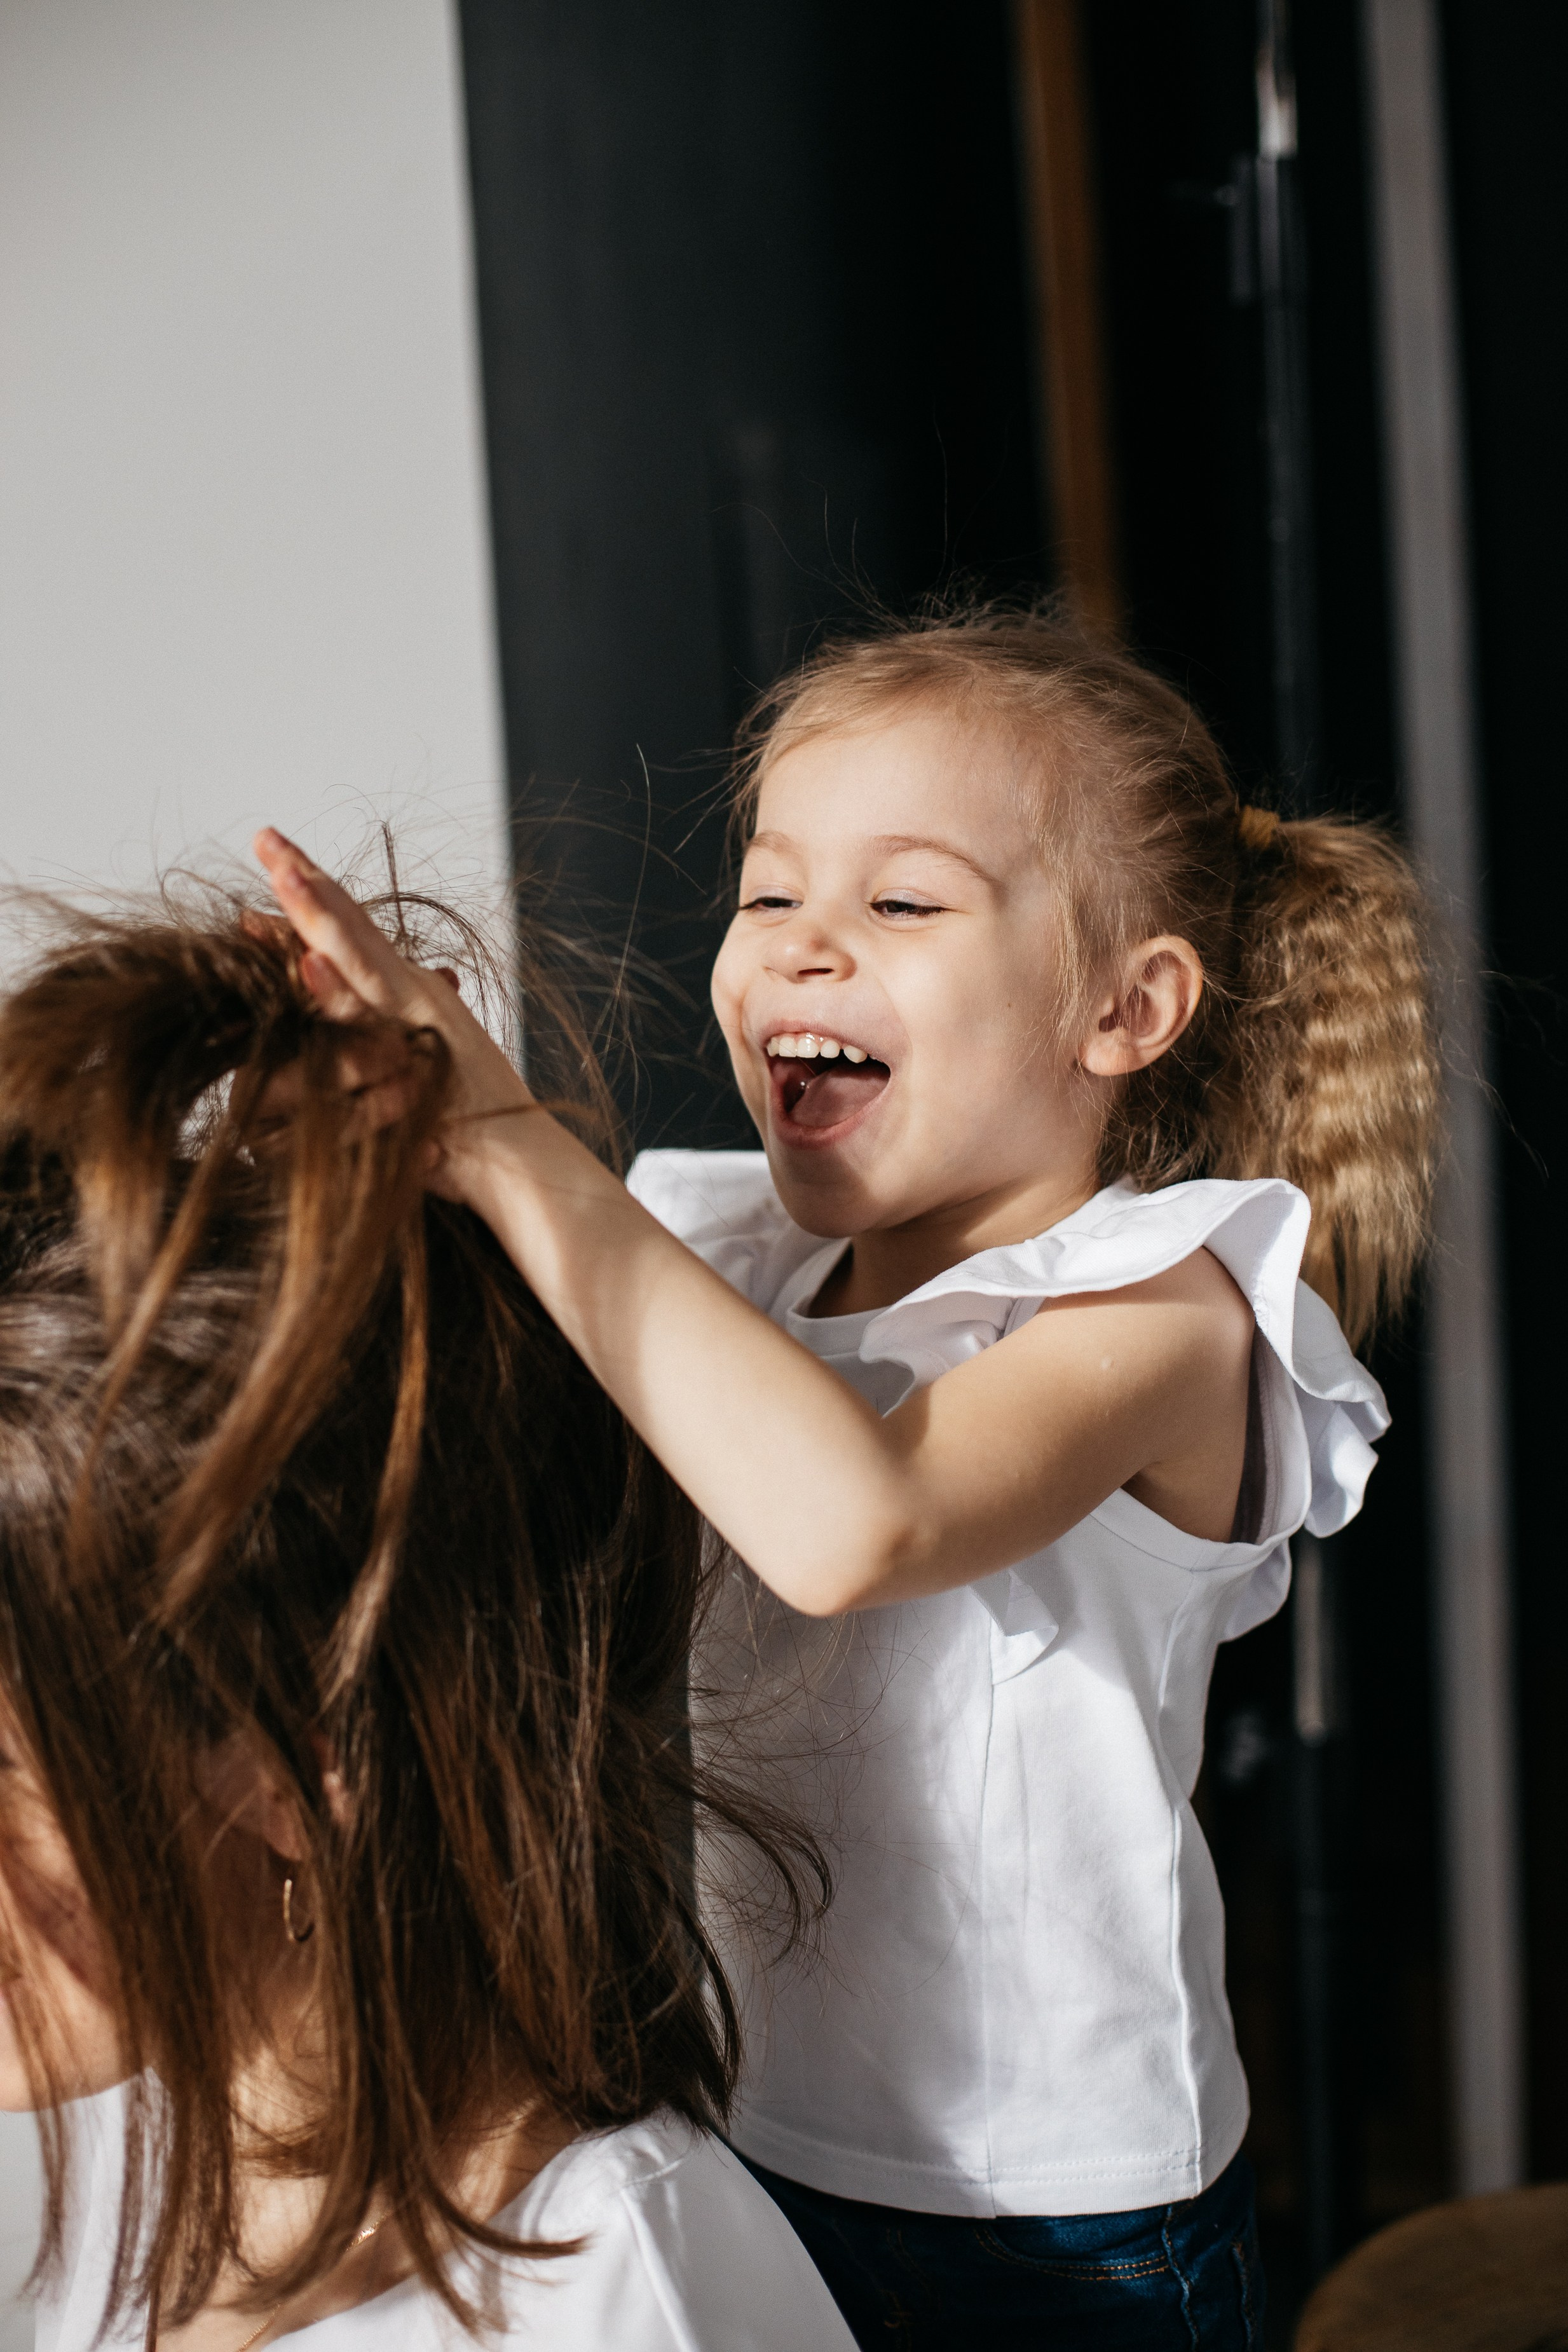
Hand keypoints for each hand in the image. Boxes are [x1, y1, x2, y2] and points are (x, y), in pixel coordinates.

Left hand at [252, 829, 533, 1200]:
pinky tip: (307, 961)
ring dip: (317, 911)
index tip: (271, 860)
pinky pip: (372, 1017)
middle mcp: (415, 996)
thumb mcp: (400, 1081)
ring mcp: (421, 1018)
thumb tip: (320, 1038)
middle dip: (305, 878)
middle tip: (266, 836)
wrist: (525, 1167)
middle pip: (350, 927)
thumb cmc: (462, 1137)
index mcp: (407, 998)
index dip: (311, 898)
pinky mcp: (427, 1050)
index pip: (349, 937)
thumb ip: (366, 1054)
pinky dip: (338, 988)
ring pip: (358, 955)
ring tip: (281, 871)